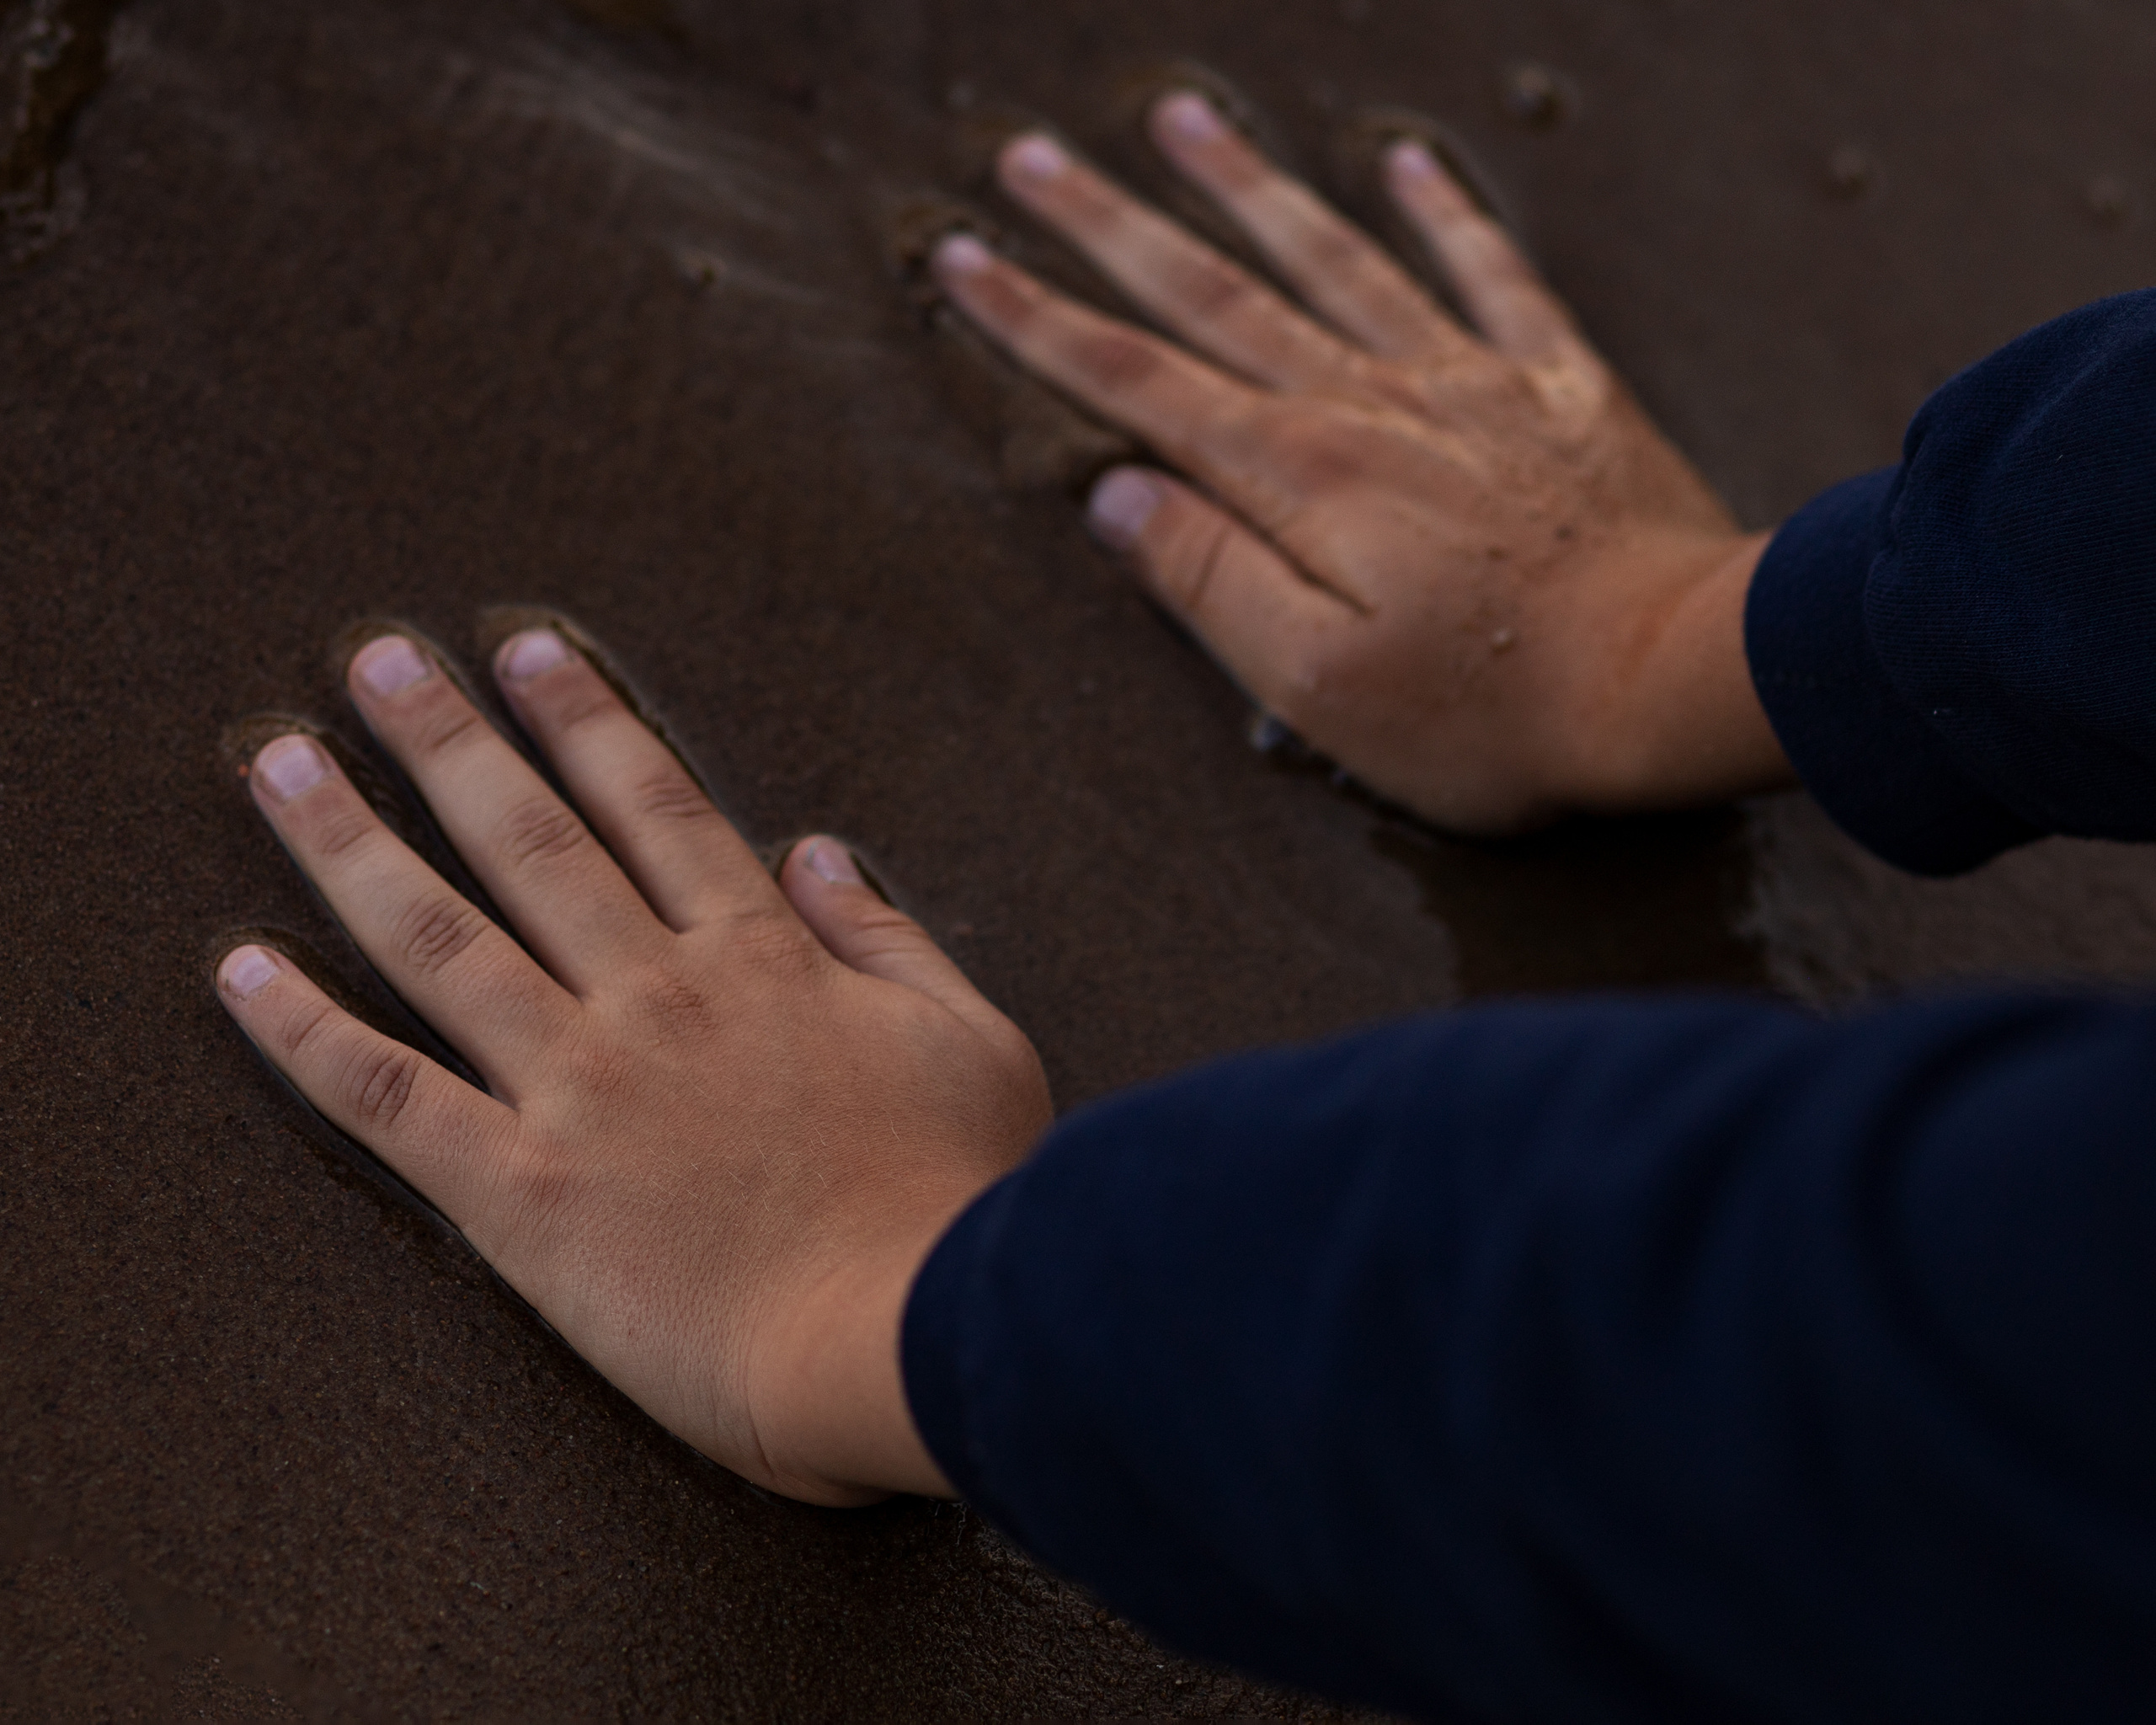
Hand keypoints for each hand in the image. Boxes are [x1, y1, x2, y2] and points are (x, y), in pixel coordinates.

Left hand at [216, 630, 1050, 1504]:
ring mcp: (578, 1088)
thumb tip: (815, 854)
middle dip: (445, 740)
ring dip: (350, 843)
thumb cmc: (954, 1199)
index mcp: (760, 962)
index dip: (585, 723)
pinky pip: (387, 1097)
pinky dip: (305, 1031)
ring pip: (438, 937)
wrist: (901, 1338)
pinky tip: (238, 970)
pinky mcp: (520, 1193)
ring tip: (281, 762)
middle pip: (528, 842)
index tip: (526, 653)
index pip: (656, 809)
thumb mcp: (969, 1040)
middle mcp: (654, 998)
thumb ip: (887, 939)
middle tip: (376, 660)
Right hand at [936, 93, 1793, 833]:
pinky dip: (1442, 213)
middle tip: (1028, 158)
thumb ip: (1210, 581)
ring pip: (1330, 257)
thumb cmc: (1490, 710)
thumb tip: (1116, 499)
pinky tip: (1401, 162)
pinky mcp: (1557, 385)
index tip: (961, 263)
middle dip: (1110, 227)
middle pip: (1212, 295)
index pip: (1138, 384)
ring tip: (1178, 119)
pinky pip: (1487, 271)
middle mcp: (1367, 402)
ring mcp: (1465, 380)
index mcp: (1296, 476)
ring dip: (1246, 188)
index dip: (1039, 324)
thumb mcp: (1317, 684)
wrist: (1674, 675)